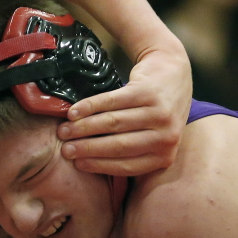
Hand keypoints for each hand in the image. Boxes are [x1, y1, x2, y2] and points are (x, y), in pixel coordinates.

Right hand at [57, 46, 191, 176]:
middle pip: (118, 146)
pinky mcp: (147, 91)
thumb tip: (90, 164)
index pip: (127, 166)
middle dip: (87, 149)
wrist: (173, 72)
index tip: (77, 164)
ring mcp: (159, 113)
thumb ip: (133, 153)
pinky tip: (74, 112)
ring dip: (84, 128)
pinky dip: (89, 107)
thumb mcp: (153, 138)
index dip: (99, 165)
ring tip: (64, 130)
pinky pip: (112, 101)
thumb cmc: (156, 112)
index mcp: (165, 155)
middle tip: (65, 150)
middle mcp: (166, 136)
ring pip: (113, 124)